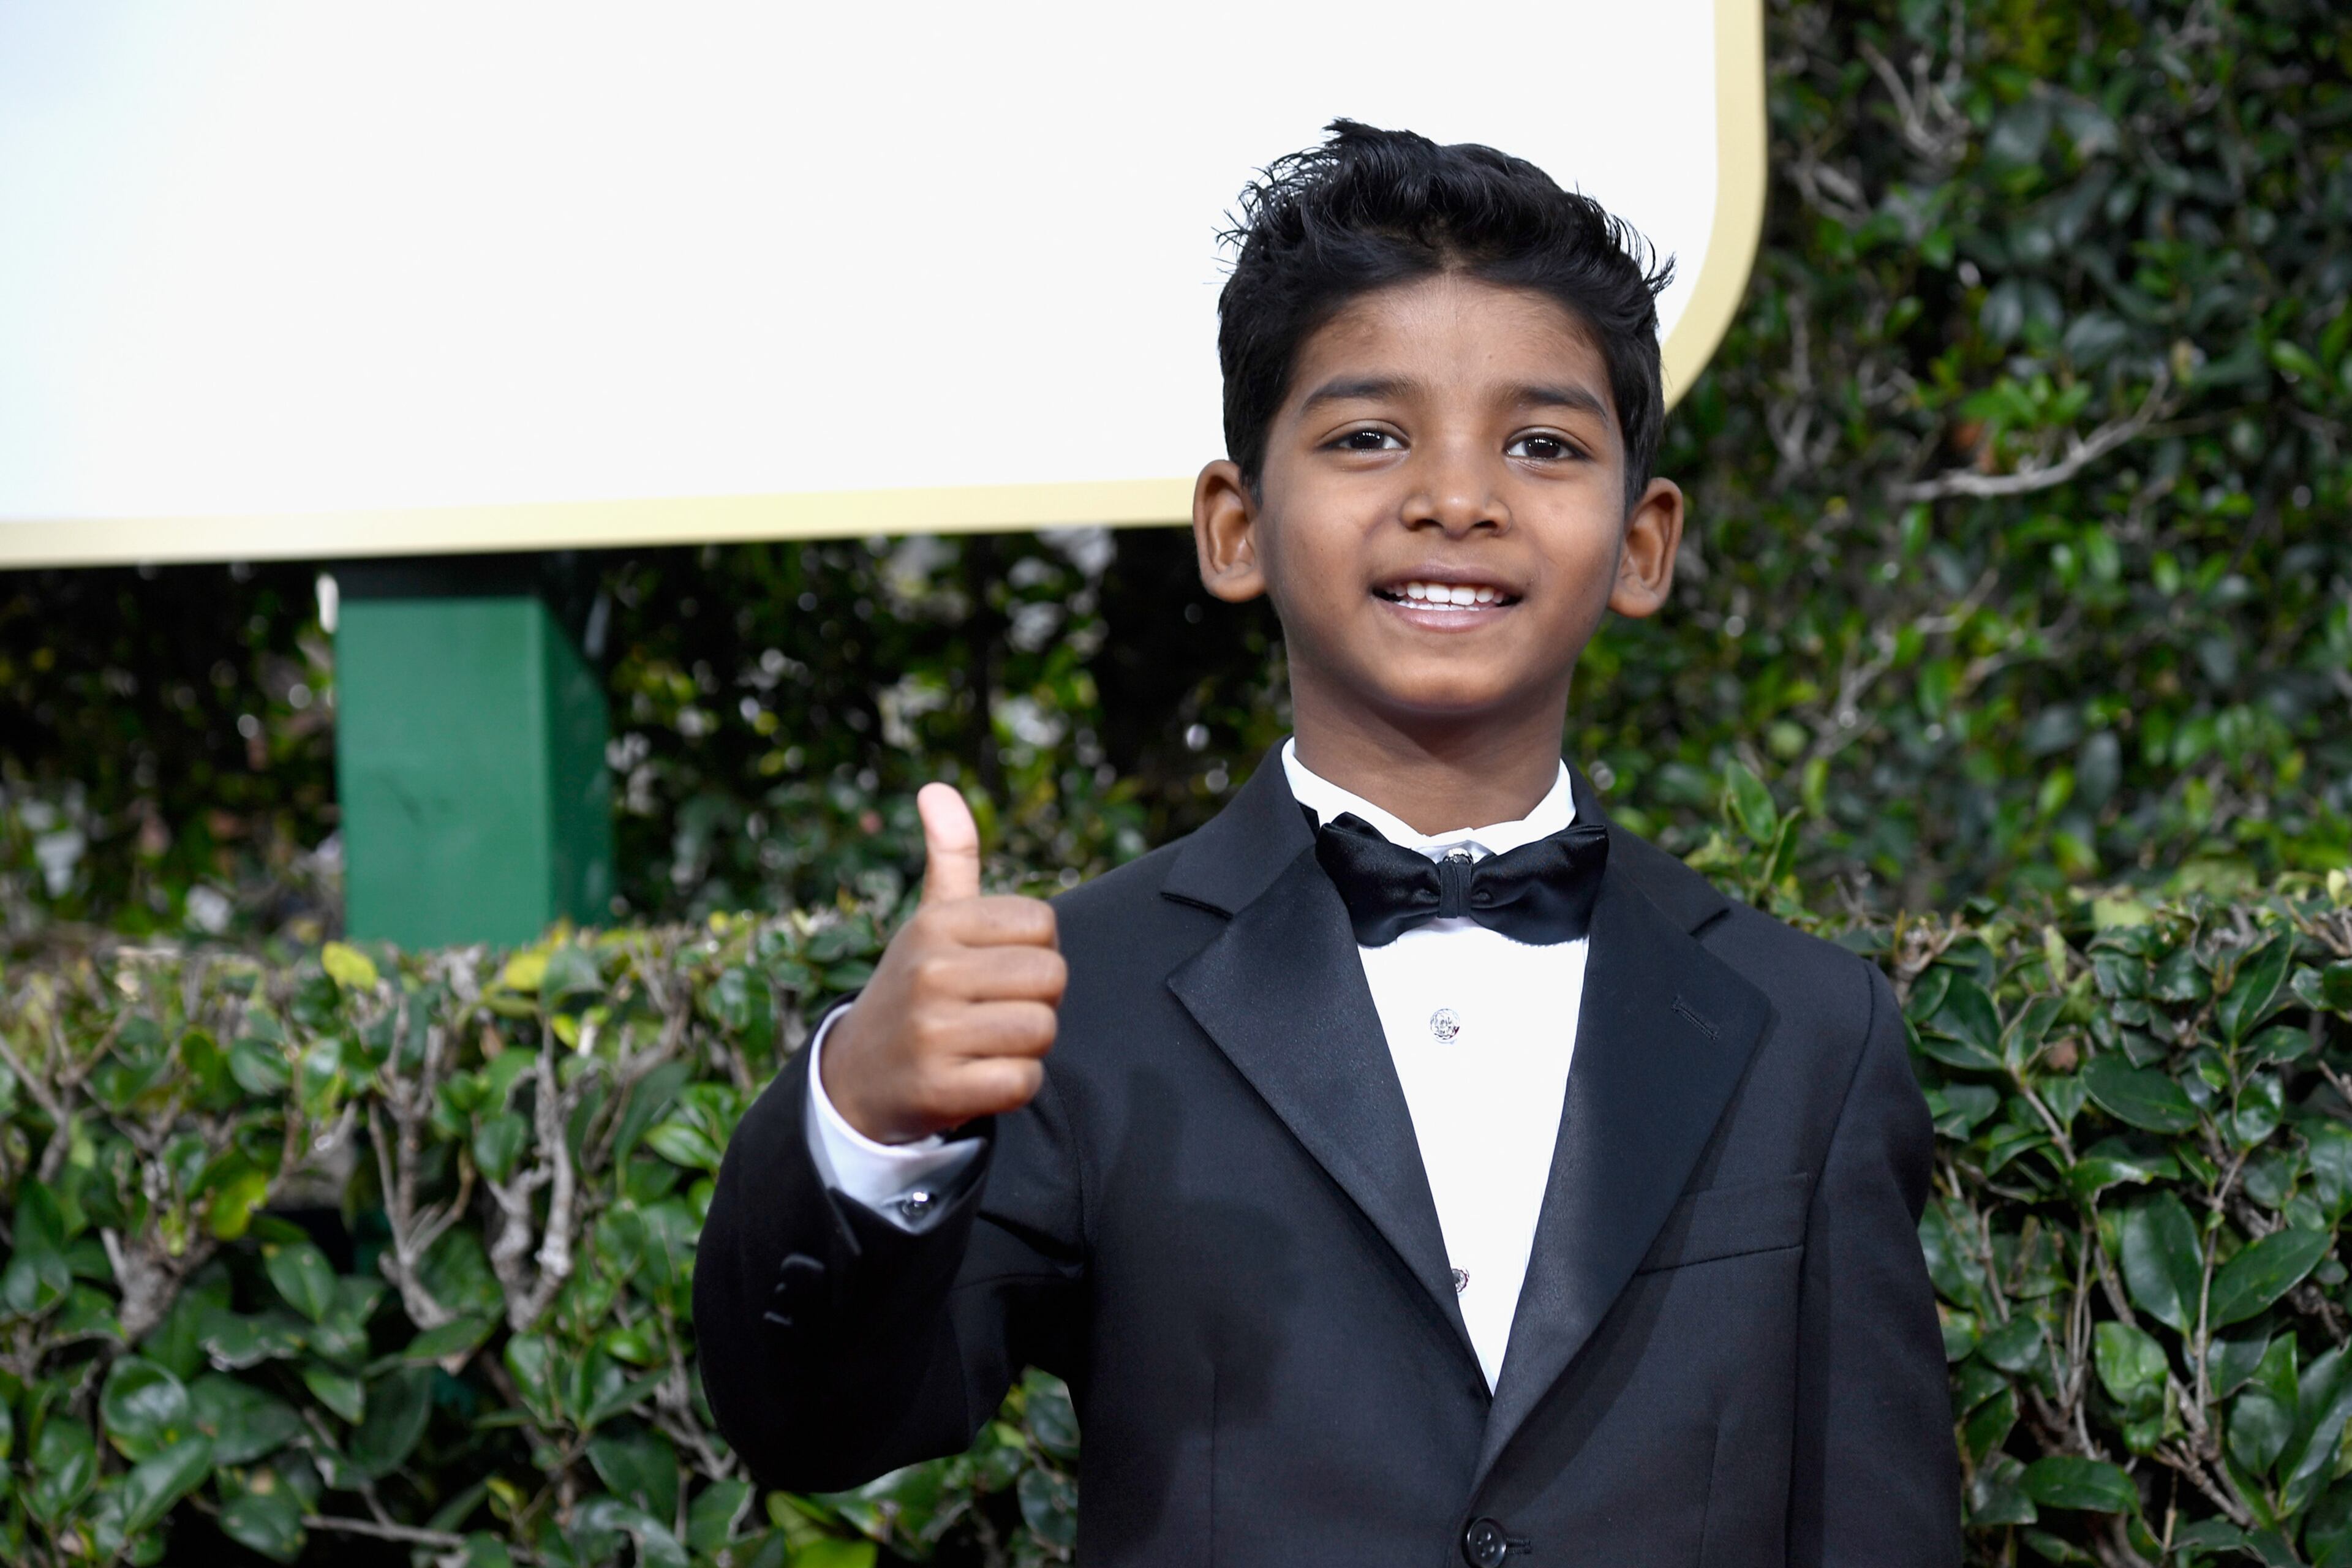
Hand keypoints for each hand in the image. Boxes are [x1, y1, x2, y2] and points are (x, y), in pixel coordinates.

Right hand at [820, 784, 1064, 1143]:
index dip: (1033, 952)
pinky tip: (978, 1077)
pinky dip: (1013, 1085)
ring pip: (1042, 1030)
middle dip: (1036, 1000)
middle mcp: (931, 971)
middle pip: (1051, 977)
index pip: (1042, 925)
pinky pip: (1023, 1080)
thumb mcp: (929, 921)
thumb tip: (937, 788)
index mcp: (936, 924)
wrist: (856, 1078)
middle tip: (992, 1012)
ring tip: (983, 1044)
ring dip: (1026, 1045)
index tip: (996, 969)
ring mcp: (932, 1031)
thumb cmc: (914, 989)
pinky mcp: (939, 1088)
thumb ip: (951, 857)